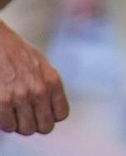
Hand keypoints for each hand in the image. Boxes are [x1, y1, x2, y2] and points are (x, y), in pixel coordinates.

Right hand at [0, 20, 68, 134]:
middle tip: (27, 117)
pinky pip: (8, 126)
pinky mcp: (2, 101)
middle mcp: (39, 90)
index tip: (42, 112)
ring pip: (26, 129)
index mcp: (52, 81)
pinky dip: (6, 123)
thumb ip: (49, 85)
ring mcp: (20, 96)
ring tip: (15, 114)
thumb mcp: (42, 65)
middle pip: (45, 126)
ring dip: (20, 124)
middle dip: (36, 124)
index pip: (61, 114)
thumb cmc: (18, 54)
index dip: (51, 116)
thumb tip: (53, 110)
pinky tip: (5, 112)